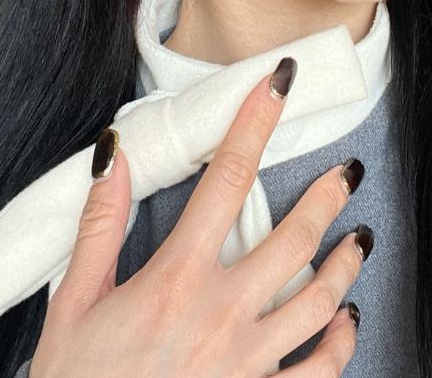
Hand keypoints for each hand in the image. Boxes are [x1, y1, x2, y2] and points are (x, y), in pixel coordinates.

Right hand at [29, 56, 368, 376]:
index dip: (256, 121)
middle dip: (328, 197)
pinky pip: (320, 372)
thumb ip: (99, 226)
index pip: (228, 178)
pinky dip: (341, 341)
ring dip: (346, 263)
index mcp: (177, 279)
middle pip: (296, 238)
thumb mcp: (73, 303)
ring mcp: (247, 363)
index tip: (279, 82)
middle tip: (347, 173)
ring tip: (358, 237)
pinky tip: (347, 319)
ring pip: (320, 300)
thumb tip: (114, 156)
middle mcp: (222, 314)